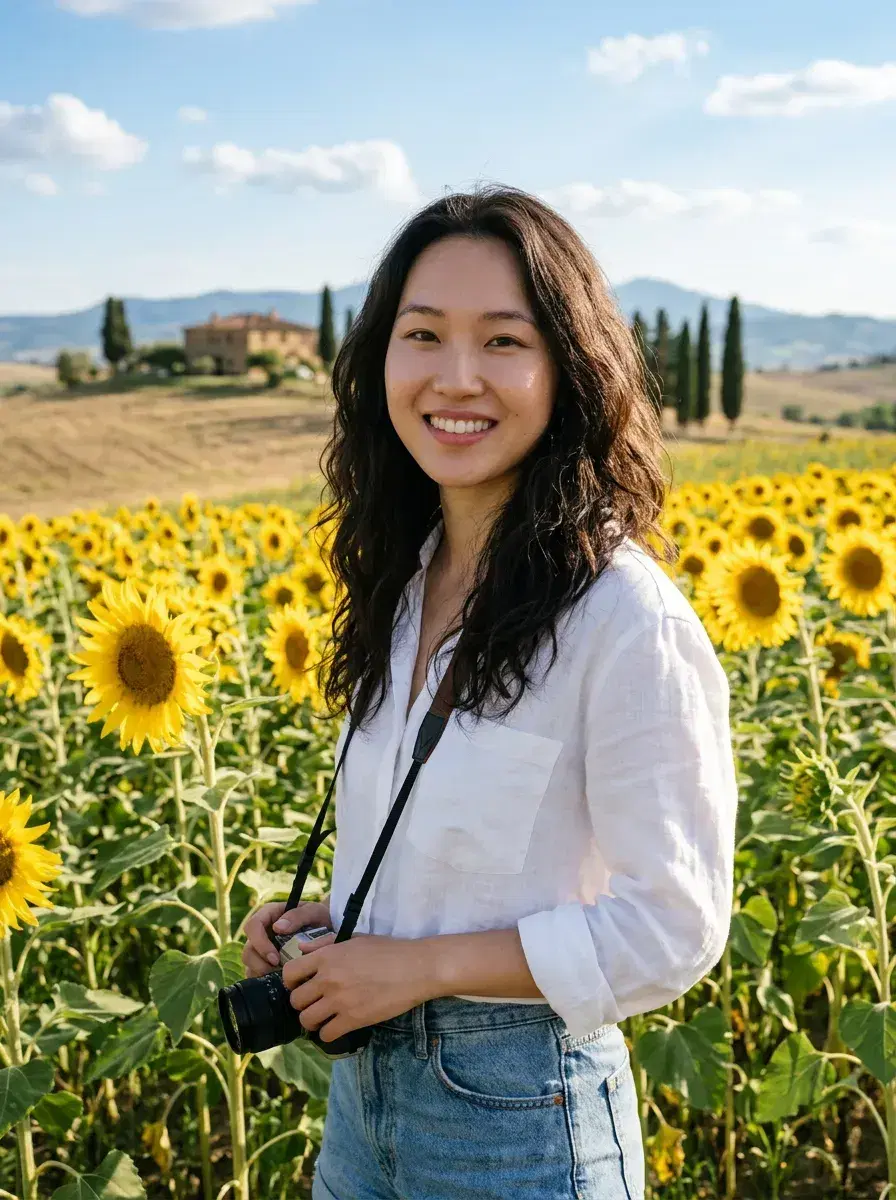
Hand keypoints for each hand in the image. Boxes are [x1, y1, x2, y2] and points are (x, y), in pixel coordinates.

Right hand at [241, 897, 331, 978]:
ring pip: (249, 963)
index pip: (252, 926)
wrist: (328, 930)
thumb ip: (298, 916)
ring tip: (279, 978)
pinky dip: (264, 980)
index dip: (260, 943)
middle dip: (259, 963)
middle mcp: (262, 931)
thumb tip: (278, 927)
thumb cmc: (319, 917)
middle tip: (277, 971)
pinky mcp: (265, 961)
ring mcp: (262, 947)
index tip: (275, 958)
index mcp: (269, 914)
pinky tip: (279, 981)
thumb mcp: (313, 911)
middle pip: (248, 949)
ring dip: (261, 973)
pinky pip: (255, 973)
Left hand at [282, 935, 435, 1043]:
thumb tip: (302, 949)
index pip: (289, 973)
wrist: (415, 968)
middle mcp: (328, 978)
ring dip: (313, 1021)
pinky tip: (337, 1027)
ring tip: (324, 1018)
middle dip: (302, 1004)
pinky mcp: (353, 1019)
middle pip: (296, 1000)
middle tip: (315, 1004)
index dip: (291, 982)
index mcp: (327, 956)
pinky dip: (328, 1034)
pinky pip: (326, 1035)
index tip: (301, 986)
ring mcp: (340, 1000)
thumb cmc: (388, 951)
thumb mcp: (354, 939)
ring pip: (307, 1020)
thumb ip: (325, 944)